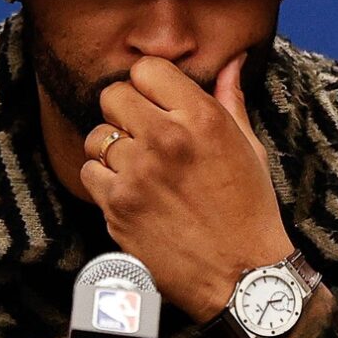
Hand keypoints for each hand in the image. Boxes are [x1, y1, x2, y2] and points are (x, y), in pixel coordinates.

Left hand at [79, 52, 289, 317]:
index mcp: (201, 118)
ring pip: (96, 136)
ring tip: (136, 169)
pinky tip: (128, 193)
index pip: (146, 69)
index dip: (148, 85)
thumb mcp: (249, 148)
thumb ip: (229, 100)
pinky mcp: (118, 206)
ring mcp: (138, 173)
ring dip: (111, 150)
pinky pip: (88, 174)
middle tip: (142, 135)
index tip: (155, 103)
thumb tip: (231, 62)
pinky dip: (102, 182)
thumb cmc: (249, 210)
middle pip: (112, 95)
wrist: (242, 275)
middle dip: (124, 112)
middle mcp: (166, 139)